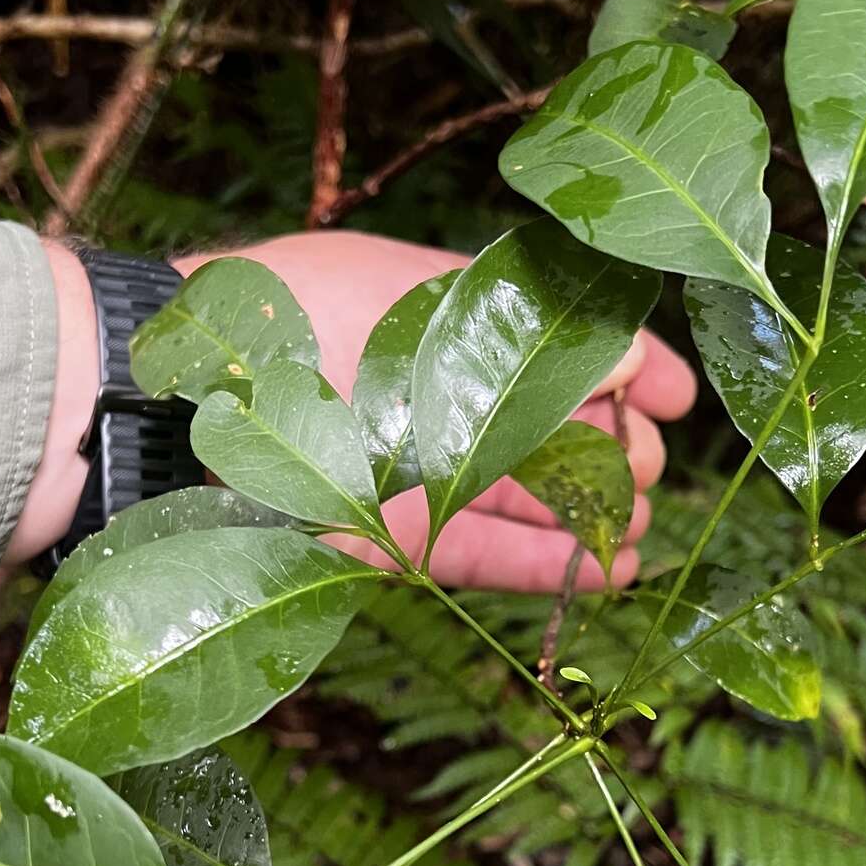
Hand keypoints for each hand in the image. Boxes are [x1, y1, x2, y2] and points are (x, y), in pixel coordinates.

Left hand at [181, 232, 696, 593]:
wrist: (185, 399)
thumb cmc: (290, 318)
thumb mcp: (418, 297)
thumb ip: (523, 319)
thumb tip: (624, 351)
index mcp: (450, 325)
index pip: (561, 346)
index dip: (629, 369)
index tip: (680, 396)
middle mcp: (440, 402)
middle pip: (555, 432)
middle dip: (618, 451)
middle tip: (649, 465)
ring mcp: (420, 477)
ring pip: (529, 503)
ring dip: (594, 518)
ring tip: (639, 530)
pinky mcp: (396, 545)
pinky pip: (489, 559)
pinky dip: (549, 568)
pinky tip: (609, 569)